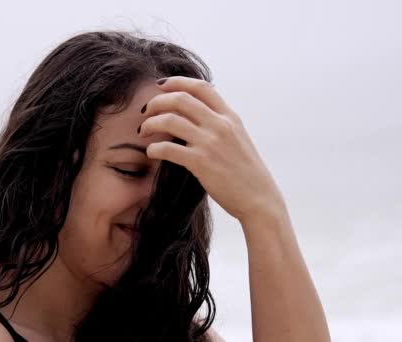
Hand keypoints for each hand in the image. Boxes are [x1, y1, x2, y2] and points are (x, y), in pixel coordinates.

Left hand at [139, 76, 286, 222]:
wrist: (259, 199)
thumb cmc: (246, 173)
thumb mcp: (238, 138)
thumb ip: (220, 124)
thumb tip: (196, 114)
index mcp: (230, 117)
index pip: (201, 87)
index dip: (177, 82)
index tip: (160, 86)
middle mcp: (220, 125)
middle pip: (180, 99)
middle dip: (157, 101)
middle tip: (145, 111)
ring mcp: (210, 143)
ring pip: (169, 120)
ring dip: (150, 124)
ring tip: (143, 131)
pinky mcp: (201, 162)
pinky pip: (167, 148)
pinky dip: (153, 148)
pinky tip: (150, 152)